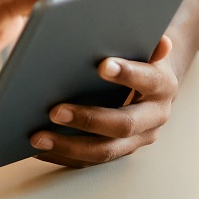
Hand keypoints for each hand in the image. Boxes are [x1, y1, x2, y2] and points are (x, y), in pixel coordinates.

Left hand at [30, 36, 178, 167]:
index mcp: (162, 85)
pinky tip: (38, 149)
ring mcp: (137, 140)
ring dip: (68, 145)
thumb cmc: (139, 56)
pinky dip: (63, 156)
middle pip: (123, 125)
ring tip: (36, 136)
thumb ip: (145, 37)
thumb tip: (158, 39)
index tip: (102, 65)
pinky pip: (90, 162)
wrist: (153, 84)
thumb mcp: (144, 41)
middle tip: (54, 110)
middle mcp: (154, 118)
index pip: (147, 80)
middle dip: (88, 118)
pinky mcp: (118, 152)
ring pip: (104, 150)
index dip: (127, 74)